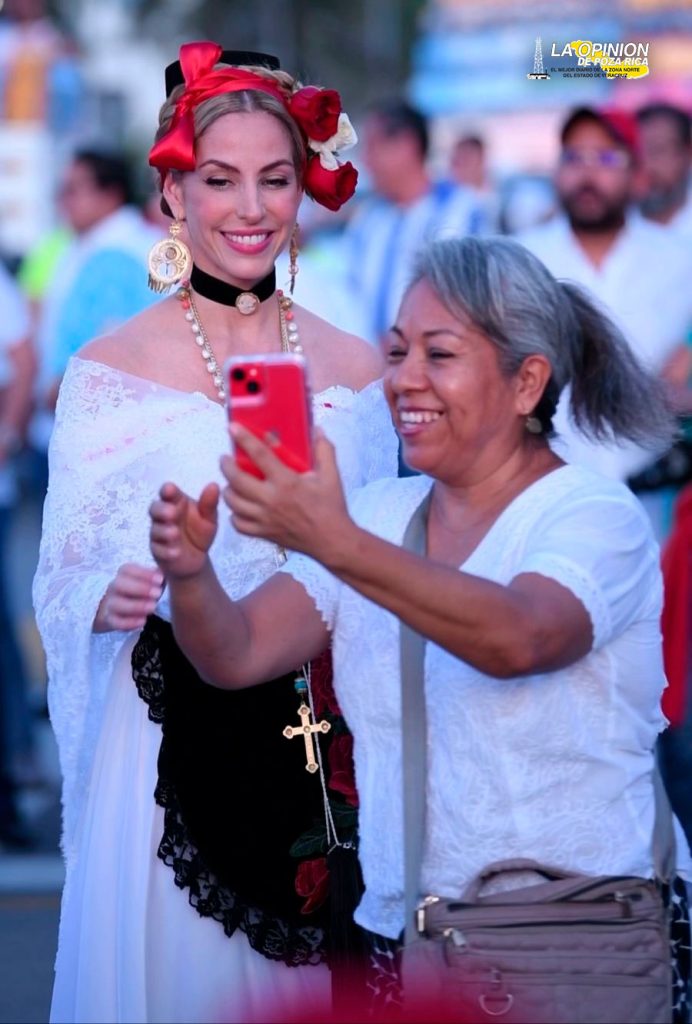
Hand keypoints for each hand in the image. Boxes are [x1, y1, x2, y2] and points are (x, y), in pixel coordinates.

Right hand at [93, 563, 163, 632]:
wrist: (122, 608)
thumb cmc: (143, 590)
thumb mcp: (151, 581)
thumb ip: (159, 574)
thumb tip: (170, 568)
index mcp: (124, 574)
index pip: (127, 569)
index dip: (144, 574)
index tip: (161, 579)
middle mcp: (114, 587)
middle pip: (119, 584)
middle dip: (139, 588)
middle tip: (158, 593)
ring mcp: (110, 604)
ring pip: (116, 604)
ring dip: (135, 606)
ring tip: (153, 607)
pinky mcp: (111, 620)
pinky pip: (116, 622)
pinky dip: (129, 622)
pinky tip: (143, 621)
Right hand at [149, 481, 219, 579]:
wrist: (197, 559)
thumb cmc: (200, 532)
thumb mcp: (209, 518)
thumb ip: (209, 504)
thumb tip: (214, 485)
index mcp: (176, 503)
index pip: (168, 493)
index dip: (167, 490)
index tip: (170, 490)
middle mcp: (163, 516)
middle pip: (155, 509)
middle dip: (162, 510)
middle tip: (172, 513)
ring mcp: (159, 534)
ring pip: (156, 530)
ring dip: (164, 532)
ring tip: (175, 534)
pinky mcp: (158, 552)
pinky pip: (159, 551)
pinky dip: (166, 551)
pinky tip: (176, 552)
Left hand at [222, 425, 351, 560]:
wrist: (332, 541)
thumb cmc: (331, 508)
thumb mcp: (331, 476)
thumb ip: (324, 451)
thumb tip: (317, 430)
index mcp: (287, 482)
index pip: (260, 455)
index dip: (244, 439)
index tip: (232, 427)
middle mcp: (271, 500)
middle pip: (236, 479)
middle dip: (226, 465)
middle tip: (226, 458)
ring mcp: (264, 518)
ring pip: (233, 502)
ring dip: (228, 489)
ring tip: (231, 482)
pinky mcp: (263, 533)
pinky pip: (238, 524)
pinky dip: (235, 514)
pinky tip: (240, 507)